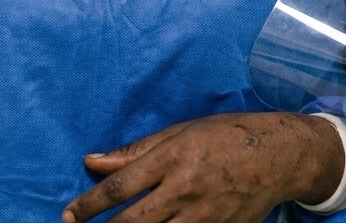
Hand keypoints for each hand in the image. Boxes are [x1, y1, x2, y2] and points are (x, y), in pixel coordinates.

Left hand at [62, 112, 343, 222]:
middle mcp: (184, 190)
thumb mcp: (177, 132)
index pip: (120, 186)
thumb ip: (134, 151)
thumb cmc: (222, 135)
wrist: (276, 156)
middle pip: (133, 221)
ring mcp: (203, 217)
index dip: (90, 203)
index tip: (69, 213)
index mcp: (171, 158)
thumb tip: (92, 160)